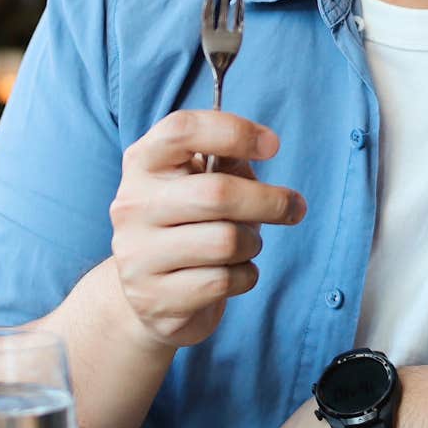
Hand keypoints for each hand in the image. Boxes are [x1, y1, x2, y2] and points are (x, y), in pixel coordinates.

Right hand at [110, 111, 304, 348]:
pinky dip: (244, 276)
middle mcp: (132, 204)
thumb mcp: (201, 181)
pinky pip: (223, 281)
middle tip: (295, 207)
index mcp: (142, 162)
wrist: (149, 292)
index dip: (234, 131)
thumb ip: (226, 160)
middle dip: (269, 201)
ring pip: (226, 242)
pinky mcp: (154, 297)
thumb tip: (261, 147)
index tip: (272, 146)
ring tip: (246, 245)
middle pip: (216, 193)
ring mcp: (137, 253)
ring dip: (253, 243)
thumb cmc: (188, 223)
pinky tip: (233, 273)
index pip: (181, 130)